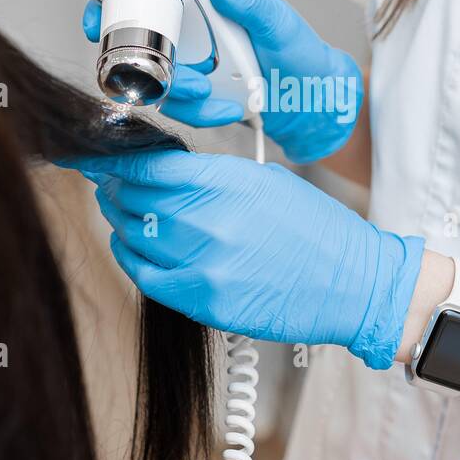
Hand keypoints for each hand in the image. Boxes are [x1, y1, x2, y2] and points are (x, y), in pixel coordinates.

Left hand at [68, 149, 423, 369]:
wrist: (353, 283)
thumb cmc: (317, 230)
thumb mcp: (267, 181)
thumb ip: (214, 176)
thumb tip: (164, 172)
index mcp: (229, 182)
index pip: (151, 166)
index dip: (120, 162)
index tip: (106, 158)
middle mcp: (212, 220)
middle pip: (135, 199)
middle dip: (116, 189)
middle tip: (110, 185)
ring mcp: (206, 263)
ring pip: (135, 236)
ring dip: (121, 222)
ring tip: (121, 213)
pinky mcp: (206, 301)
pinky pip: (148, 276)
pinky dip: (131, 259)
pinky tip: (131, 247)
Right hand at [85, 0, 363, 162]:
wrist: (313, 107)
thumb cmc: (304, 57)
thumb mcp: (282, 27)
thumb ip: (252, 2)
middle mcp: (193, 16)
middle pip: (135, 10)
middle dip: (118, 28)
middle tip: (115, 43)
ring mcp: (187, 51)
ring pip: (146, 63)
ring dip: (170, 84)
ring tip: (207, 92)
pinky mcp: (189, 85)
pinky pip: (170, 98)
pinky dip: (193, 108)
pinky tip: (222, 108)